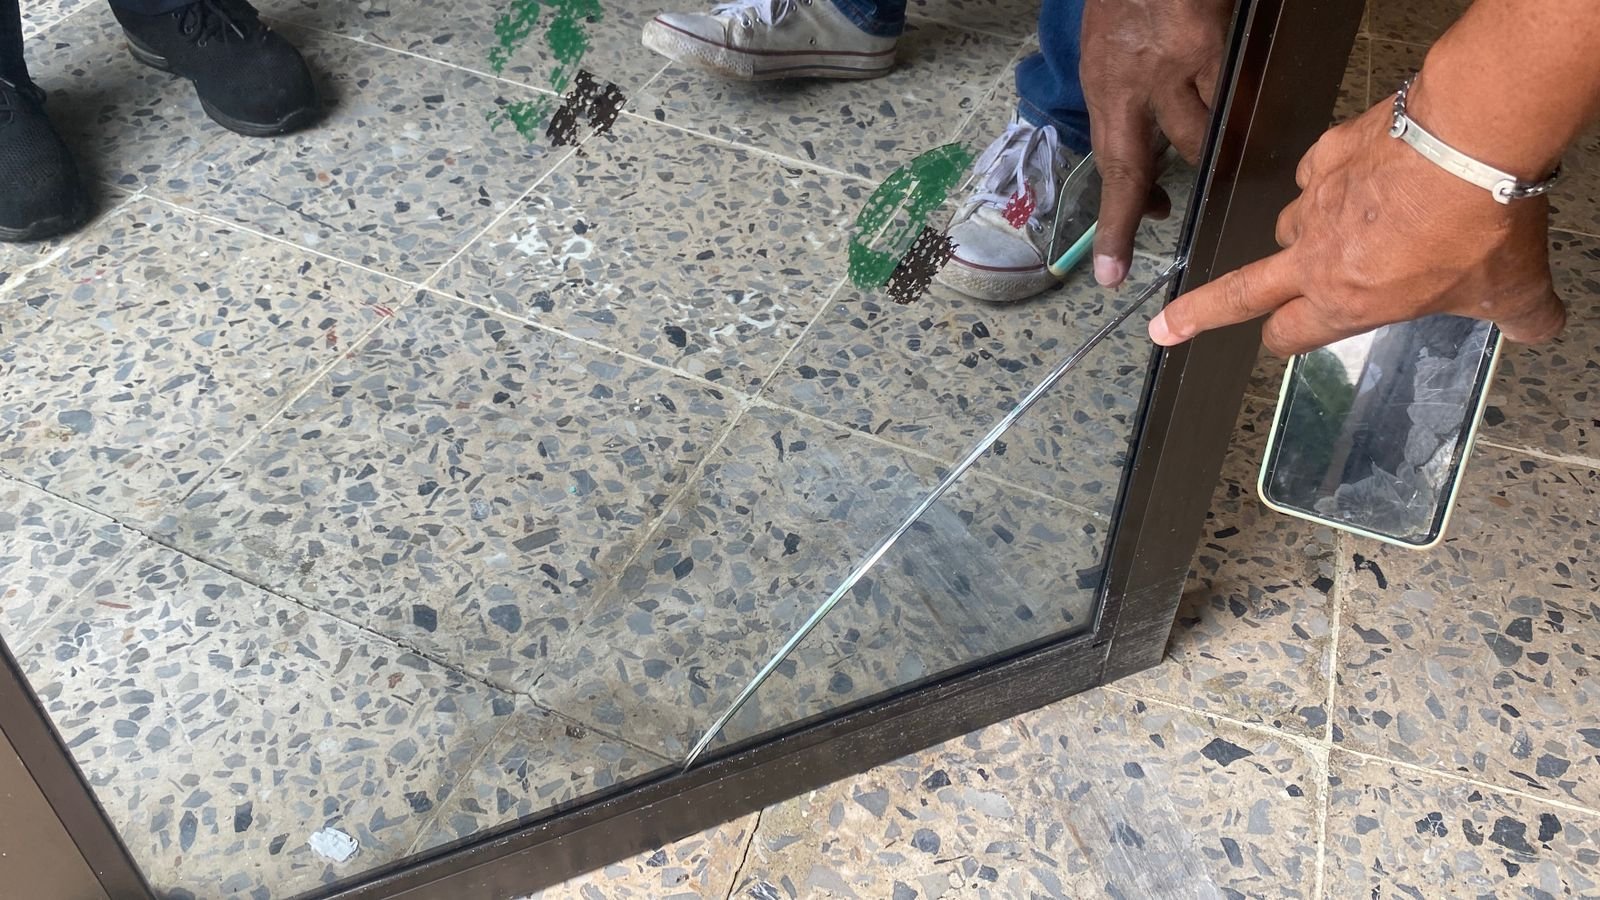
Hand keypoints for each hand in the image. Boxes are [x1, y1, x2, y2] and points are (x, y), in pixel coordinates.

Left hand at [1081, 0, 1229, 287]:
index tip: (1110, 271)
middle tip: (1159, 222)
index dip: (1116, 223)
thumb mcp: (1107, 38)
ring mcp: (1175, 61)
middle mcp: (1134, 79)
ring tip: (1220, 147)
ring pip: (1206, 133)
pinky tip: (1249, 103)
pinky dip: (1243, 104)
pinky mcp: (1211, 40)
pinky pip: (1235, 93)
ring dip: (1213, 146)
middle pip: (1150, 164)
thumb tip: (1145, 135)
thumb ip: (1125, 86)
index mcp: (1105, 81)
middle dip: (1154, 203)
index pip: (1112, 167)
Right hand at [1148, 100, 1567, 354]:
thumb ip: (1519, 316)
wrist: (1471, 137)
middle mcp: (1315, 258)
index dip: (1287, 343)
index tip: (1275, 343)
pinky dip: (1328, 178)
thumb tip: (1542, 326)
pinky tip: (1358, 174)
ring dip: (1305, 235)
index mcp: (1346, 302)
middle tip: (1163, 328)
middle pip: (1237, 294)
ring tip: (1345, 225)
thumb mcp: (1510, 290)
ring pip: (1288, 228)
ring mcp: (1313, 203)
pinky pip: (1312, 173)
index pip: (1291, 336)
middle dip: (1193, 316)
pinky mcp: (1324, 152)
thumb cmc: (1480, 223)